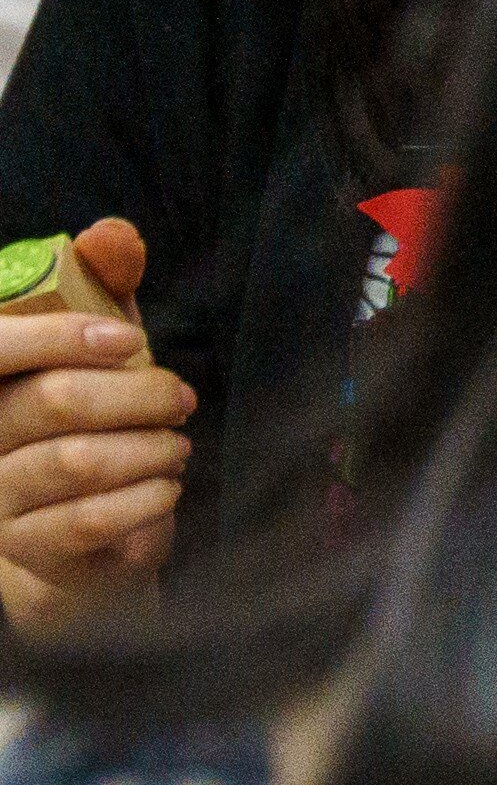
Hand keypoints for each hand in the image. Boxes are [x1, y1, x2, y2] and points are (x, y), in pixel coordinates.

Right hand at [0, 218, 181, 636]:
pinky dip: (146, 499)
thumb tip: (113, 234)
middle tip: (183, 401)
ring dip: (149, 449)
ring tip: (177, 446)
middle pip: (52, 401)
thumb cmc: (89, 421)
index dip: (60, 336)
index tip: (129, 341)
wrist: (82, 537)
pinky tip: (167, 487)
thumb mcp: (98, 347)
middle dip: (138, 394)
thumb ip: (103, 284)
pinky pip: (89, 520)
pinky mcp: (26, 550)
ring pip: (75, 462)